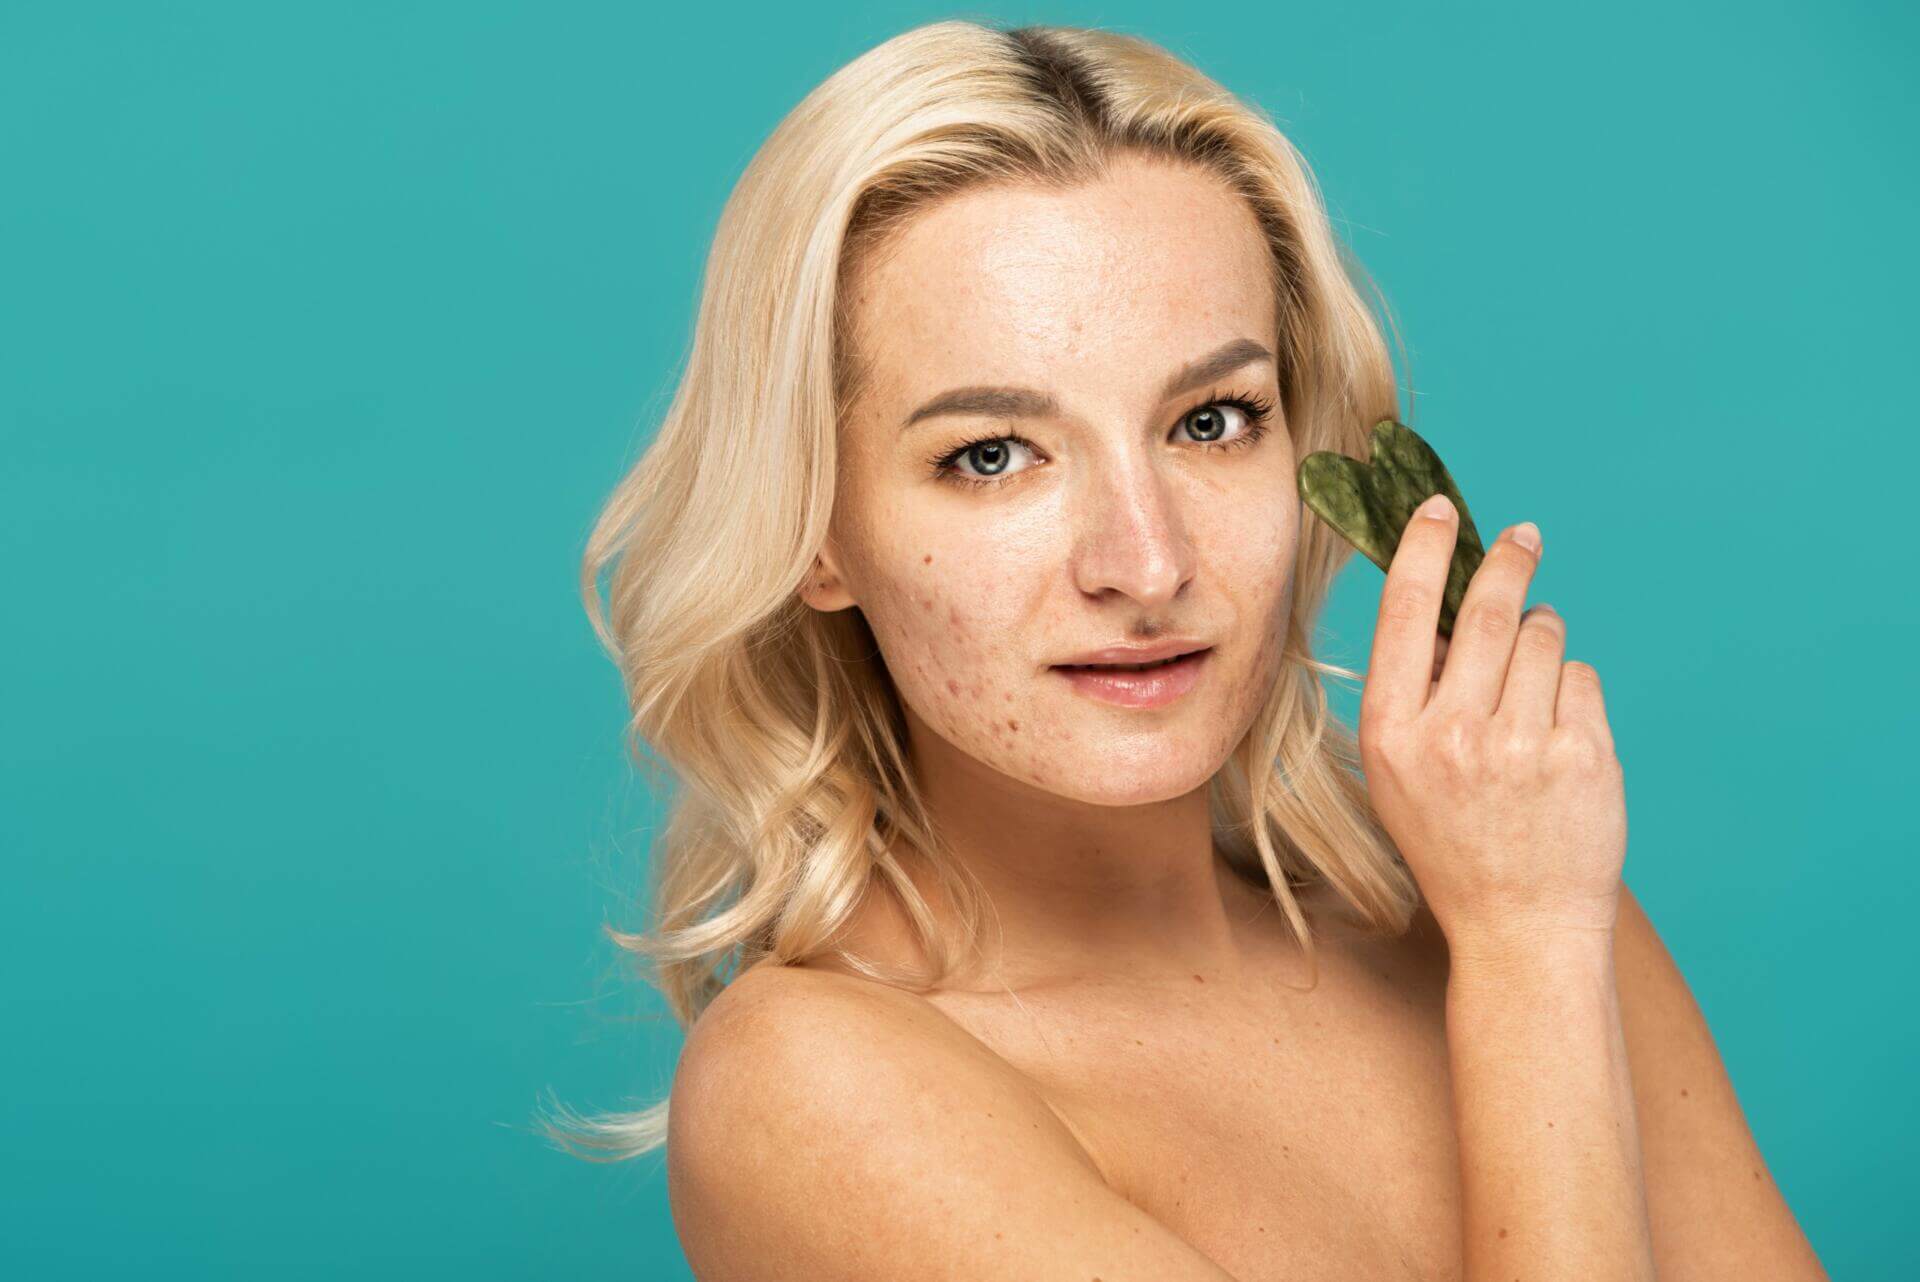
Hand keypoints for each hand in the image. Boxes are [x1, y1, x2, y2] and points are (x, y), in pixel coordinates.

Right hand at [1357, 494, 1626, 955]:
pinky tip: (1558, 733)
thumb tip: (1443, 606)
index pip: (1407, 613)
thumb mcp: (1396, 774)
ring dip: (1543, 642)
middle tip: (1525, 537)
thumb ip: (1412, 695)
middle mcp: (1453, 736)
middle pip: (1489, 609)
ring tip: (1533, 690)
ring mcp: (1523, 746)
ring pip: (1544, 638)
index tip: (1439, 509)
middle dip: (1510, 562)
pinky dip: (1573, 691)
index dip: (1426, 549)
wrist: (1520, 925)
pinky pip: (1582, 678)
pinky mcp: (1583, 756)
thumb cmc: (1453, 841)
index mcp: (1393, 735)